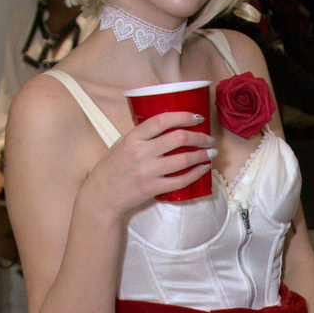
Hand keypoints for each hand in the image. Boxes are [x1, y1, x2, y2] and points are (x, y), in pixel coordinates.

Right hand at [87, 110, 215, 218]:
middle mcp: (141, 152)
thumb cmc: (112, 168)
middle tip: (209, 139)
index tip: (198, 118)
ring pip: (183, 160)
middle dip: (199, 137)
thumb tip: (168, 128)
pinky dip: (195, 174)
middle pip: (178, 138)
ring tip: (211, 153)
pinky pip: (180, 180)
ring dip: (201, 155)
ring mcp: (148, 171)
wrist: (102, 196)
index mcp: (133, 137)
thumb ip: (142, 137)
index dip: (183, 117)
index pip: (162, 120)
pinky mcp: (153, 188)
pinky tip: (203, 169)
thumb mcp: (122, 145)